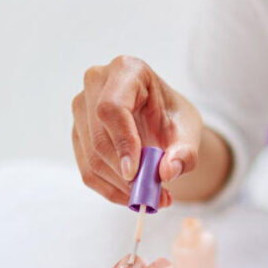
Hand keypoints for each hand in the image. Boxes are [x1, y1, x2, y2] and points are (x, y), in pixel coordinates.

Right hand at [71, 55, 202, 205]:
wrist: (162, 122)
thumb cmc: (174, 119)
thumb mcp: (189, 132)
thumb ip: (185, 152)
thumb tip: (167, 172)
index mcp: (126, 70)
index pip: (112, 107)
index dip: (122, 142)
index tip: (135, 173)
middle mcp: (96, 83)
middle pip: (99, 137)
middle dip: (125, 174)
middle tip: (152, 196)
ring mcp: (81, 108)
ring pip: (92, 158)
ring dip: (120, 187)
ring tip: (150, 198)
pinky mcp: (77, 133)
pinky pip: (88, 171)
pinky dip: (111, 190)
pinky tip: (132, 197)